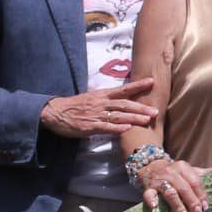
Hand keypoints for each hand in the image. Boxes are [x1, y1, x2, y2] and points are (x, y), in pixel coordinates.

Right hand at [40, 79, 157, 137]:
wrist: (55, 112)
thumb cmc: (74, 106)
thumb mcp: (92, 98)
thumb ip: (107, 99)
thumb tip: (123, 100)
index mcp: (102, 95)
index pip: (123, 89)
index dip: (138, 85)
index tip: (152, 82)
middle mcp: (101, 103)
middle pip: (125, 104)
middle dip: (141, 107)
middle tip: (155, 111)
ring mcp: (96, 115)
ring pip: (118, 116)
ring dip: (134, 118)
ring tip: (147, 120)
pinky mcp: (89, 126)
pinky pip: (105, 127)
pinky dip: (117, 128)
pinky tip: (127, 129)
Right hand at [139, 157, 207, 211]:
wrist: (151, 166)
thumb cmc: (174, 172)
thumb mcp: (188, 170)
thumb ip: (202, 173)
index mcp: (183, 167)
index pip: (195, 181)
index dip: (201, 194)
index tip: (206, 206)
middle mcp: (171, 172)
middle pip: (184, 187)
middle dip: (192, 201)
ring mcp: (159, 179)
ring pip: (170, 192)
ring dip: (178, 205)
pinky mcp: (148, 187)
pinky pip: (148, 194)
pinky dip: (151, 199)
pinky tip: (154, 206)